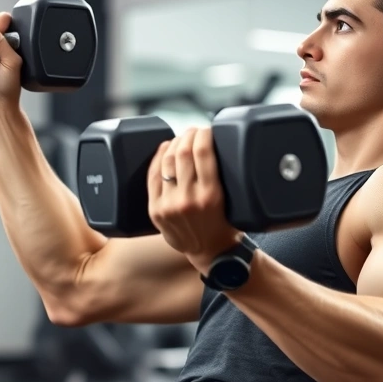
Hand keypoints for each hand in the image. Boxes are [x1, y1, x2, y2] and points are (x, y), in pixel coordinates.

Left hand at [147, 127, 241, 271]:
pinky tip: (164, 149)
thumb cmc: (225, 223)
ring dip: (174, 143)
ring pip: (167, 161)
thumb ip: (218, 174)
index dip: (203, 134)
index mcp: (211, 195)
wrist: (210, 252)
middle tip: (194, 130)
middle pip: (183, 152)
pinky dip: (158, 158)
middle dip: (189, 134)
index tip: (207, 129)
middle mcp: (189, 199)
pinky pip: (153, 176)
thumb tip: (209, 143)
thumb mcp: (229, 198)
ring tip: (181, 138)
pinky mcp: (156, 210)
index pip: (203, 151)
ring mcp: (169, 205)